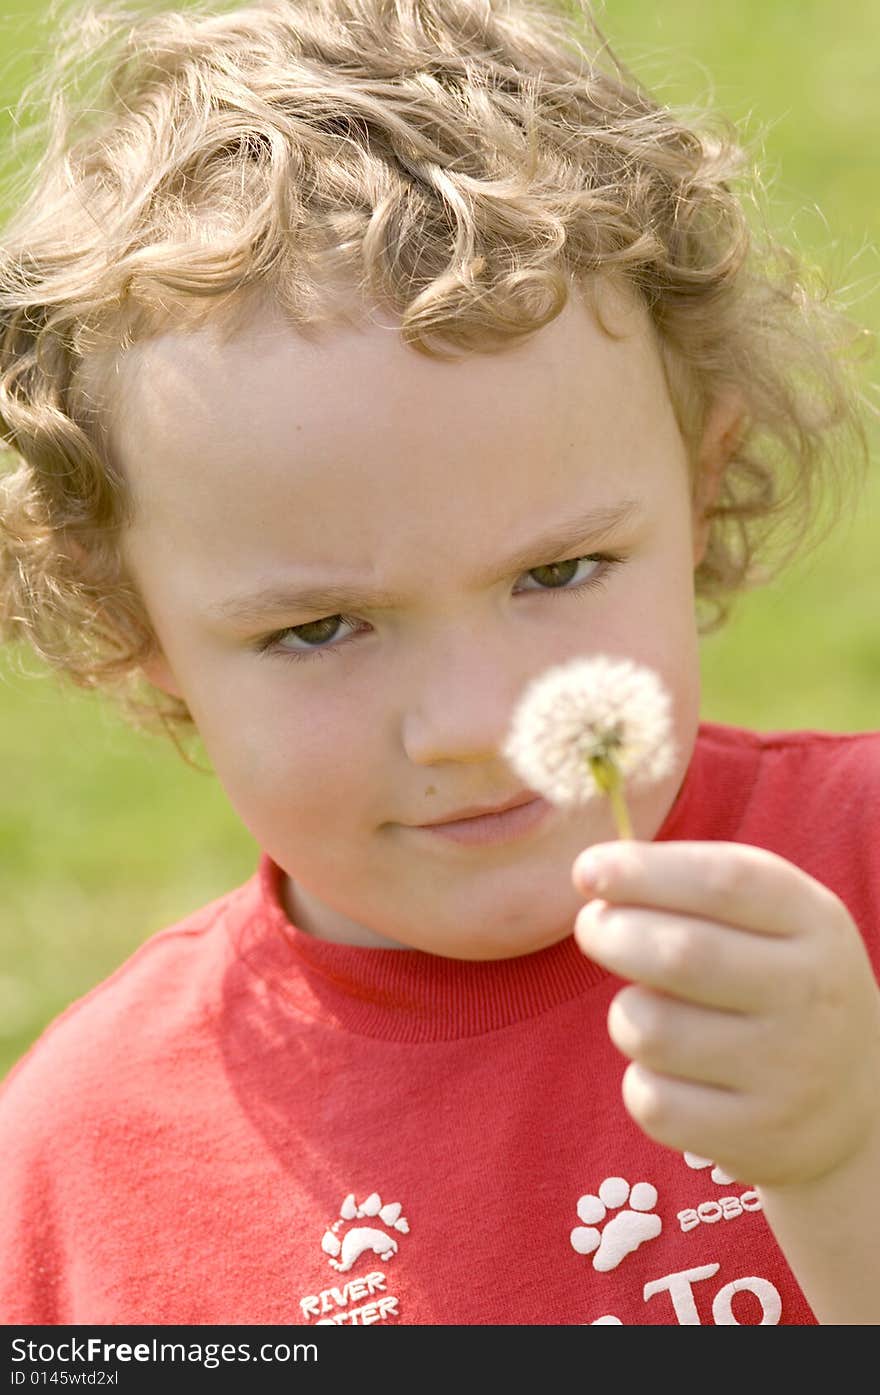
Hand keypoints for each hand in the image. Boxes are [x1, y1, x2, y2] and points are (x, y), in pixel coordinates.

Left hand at [571, 840, 879, 1188]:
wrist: (857, 1106)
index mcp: (814, 922)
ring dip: (626, 1014)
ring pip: (650, 1029)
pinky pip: (652, 1101)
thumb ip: (695, 887)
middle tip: (594, 928)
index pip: (723, 882)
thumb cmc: (779, 984)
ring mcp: (788, 1071)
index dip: (643, 872)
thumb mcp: (773, 920)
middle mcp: (810, 994)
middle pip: (680, 955)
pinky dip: (642, 1081)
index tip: (586, 871)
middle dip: (612, 934)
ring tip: (651, 1013)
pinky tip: (673, 1074)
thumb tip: (593, 873)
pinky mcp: (756, 1137)